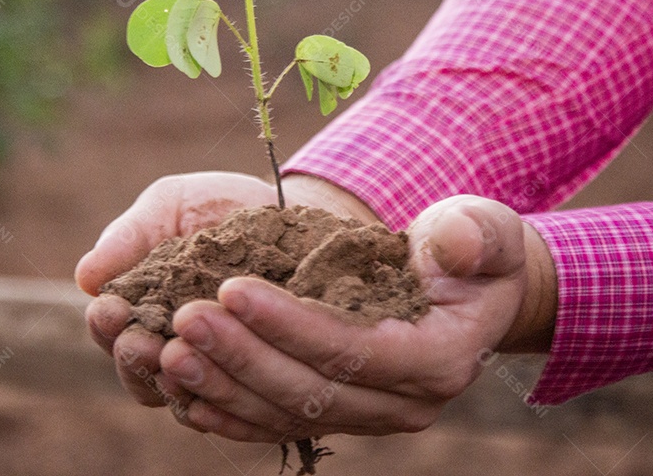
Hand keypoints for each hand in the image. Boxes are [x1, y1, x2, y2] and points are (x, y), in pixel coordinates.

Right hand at [75, 171, 377, 408]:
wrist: (294, 209)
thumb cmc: (220, 206)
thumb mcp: (172, 205)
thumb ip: (129, 237)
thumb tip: (85, 277)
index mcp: (141, 308)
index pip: (111, 331)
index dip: (105, 325)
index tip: (109, 310)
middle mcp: (172, 345)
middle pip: (139, 372)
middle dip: (133, 359)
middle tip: (138, 343)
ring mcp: (215, 364)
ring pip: (185, 392)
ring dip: (174, 380)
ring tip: (177, 358)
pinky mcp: (258, 373)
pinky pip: (237, 402)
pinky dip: (226, 394)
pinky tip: (225, 376)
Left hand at [156, 195, 556, 441]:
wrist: (470, 294)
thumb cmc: (474, 252)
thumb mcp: (484, 230)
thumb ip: (473, 235)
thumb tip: (454, 245)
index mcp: (436, 358)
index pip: (355, 351)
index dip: (291, 324)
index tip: (231, 289)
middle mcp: (401, 402)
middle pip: (309, 391)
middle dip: (242, 356)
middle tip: (184, 318)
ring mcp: (366, 415)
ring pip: (283, 414)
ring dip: (222, 385)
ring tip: (167, 350)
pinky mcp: (337, 413)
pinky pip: (274, 423)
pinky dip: (227, 410)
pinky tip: (181, 390)